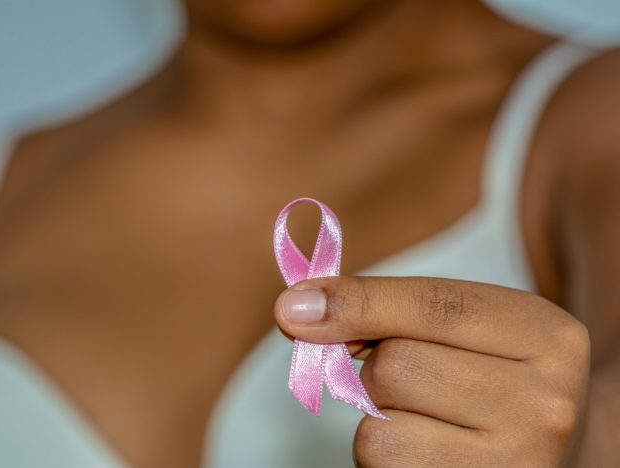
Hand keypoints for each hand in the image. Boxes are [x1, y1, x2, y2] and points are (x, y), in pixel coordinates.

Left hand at [274, 276, 589, 466]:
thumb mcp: (463, 326)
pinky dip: (386, 455)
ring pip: (380, 429)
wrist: (545, 443)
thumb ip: (388, 309)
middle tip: (412, 377)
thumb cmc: (487, 373)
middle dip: (378, 367)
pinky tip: (426, 449)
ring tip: (428, 419)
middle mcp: (544, 404)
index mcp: (545, 336)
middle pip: (396, 366)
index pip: (436, 306)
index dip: (357, 302)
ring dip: (379, 419)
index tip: (292, 307)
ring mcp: (517, 464)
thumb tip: (296, 311)